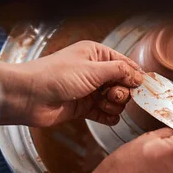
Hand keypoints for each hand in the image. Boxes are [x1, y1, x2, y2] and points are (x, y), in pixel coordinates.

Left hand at [0, 41, 142, 126]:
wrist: (29, 97)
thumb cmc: (55, 76)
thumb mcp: (92, 69)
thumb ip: (119, 72)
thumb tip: (139, 76)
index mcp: (96, 55)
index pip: (125, 64)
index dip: (135, 76)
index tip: (143, 87)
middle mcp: (94, 72)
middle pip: (123, 84)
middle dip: (122, 92)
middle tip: (112, 95)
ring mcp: (90, 91)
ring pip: (116, 101)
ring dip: (114, 105)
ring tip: (102, 103)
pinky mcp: (84, 108)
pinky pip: (106, 114)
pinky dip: (108, 116)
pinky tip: (106, 116)